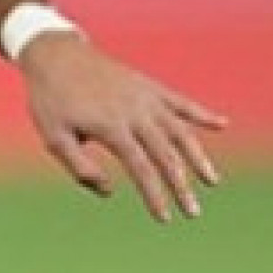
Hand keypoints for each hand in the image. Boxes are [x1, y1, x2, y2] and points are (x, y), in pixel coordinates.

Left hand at [18, 31, 225, 220]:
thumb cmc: (50, 100)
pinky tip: (222, 125)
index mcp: (111, 126)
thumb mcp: (53, 138)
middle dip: (181, 186)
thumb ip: (80, 168)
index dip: (155, 195)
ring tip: (212, 181)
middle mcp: (135, 111)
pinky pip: (181, 102)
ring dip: (198, 157)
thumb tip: (109, 192)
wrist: (55, 54)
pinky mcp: (149, 86)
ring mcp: (145, 97)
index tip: (164, 218)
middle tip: (193, 212)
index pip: (141, 168)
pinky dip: (201, 114)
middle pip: (166, 154)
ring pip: (180, 130)